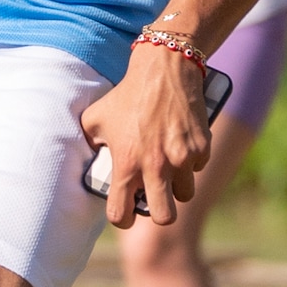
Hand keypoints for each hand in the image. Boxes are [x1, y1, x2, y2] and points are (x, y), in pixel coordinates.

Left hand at [78, 45, 214, 230]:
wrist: (164, 69)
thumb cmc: (126, 95)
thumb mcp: (95, 118)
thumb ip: (88, 144)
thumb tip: (85, 162)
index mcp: (127, 164)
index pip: (122, 213)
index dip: (122, 217)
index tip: (126, 211)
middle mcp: (156, 166)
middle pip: (165, 217)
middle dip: (160, 212)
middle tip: (155, 197)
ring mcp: (183, 158)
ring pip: (185, 193)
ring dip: (177, 185)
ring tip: (168, 167)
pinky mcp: (202, 146)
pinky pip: (199, 166)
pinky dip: (192, 161)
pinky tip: (180, 144)